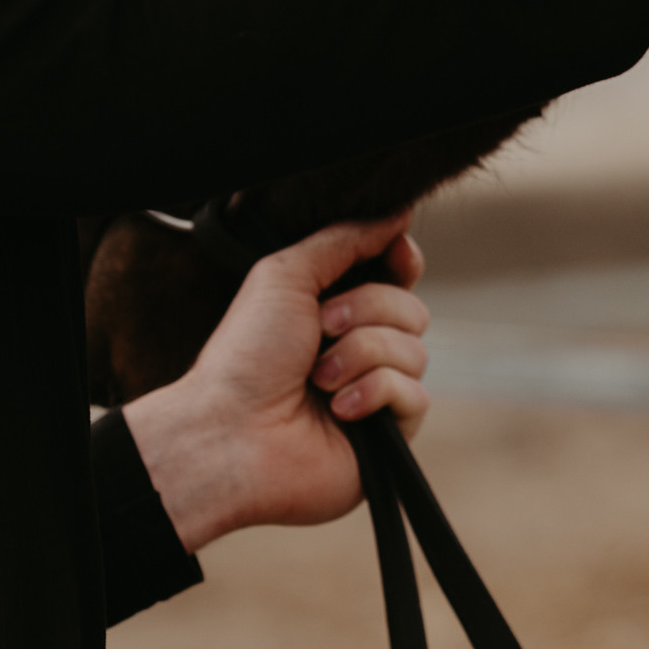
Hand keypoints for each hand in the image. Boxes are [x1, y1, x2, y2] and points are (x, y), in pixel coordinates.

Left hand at [120, 215, 429, 554]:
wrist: (233, 431)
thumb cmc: (247, 355)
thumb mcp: (286, 275)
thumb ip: (343, 240)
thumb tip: (398, 214)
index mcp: (336, 309)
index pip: (397, 276)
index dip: (402, 260)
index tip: (395, 253)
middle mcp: (361, 348)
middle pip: (412, 308)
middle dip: (367, 310)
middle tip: (320, 327)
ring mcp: (378, 391)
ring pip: (416, 350)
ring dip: (360, 355)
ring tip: (318, 379)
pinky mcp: (391, 434)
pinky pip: (416, 395)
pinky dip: (373, 393)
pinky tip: (338, 410)